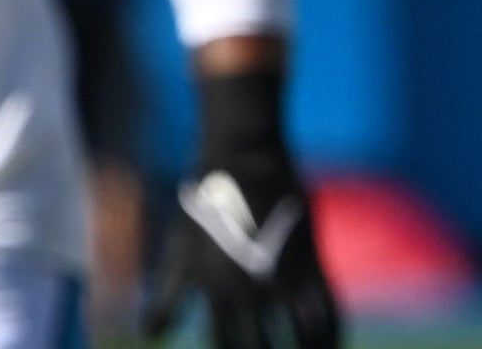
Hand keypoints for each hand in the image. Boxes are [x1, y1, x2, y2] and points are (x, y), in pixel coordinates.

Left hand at [147, 66, 340, 348]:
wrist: (242, 153)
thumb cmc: (205, 202)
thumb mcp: (178, 248)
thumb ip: (168, 294)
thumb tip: (150, 332)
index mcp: (214, 290)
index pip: (226, 346)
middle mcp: (248, 290)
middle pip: (260, 347)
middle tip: (269, 347)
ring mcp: (282, 276)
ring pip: (301, 338)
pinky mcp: (312, 260)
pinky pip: (330, 313)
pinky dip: (331, 336)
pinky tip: (327, 344)